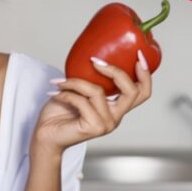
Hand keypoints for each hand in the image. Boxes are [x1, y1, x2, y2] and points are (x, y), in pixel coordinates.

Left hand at [32, 49, 152, 153]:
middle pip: (132, 91)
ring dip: (75, 83)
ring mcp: (106, 124)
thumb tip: (93, 56)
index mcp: (117, 108)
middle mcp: (116, 117)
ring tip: (60, 83)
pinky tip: (55, 94)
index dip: (145, 74)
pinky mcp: (94, 128)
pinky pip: (82, 101)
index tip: (138, 55)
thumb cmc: (60, 113)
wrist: (46, 135)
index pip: (142, 92)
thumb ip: (91, 79)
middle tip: (95, 61)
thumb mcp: (80, 90)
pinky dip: (66, 94)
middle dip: (115, 71)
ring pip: (98, 92)